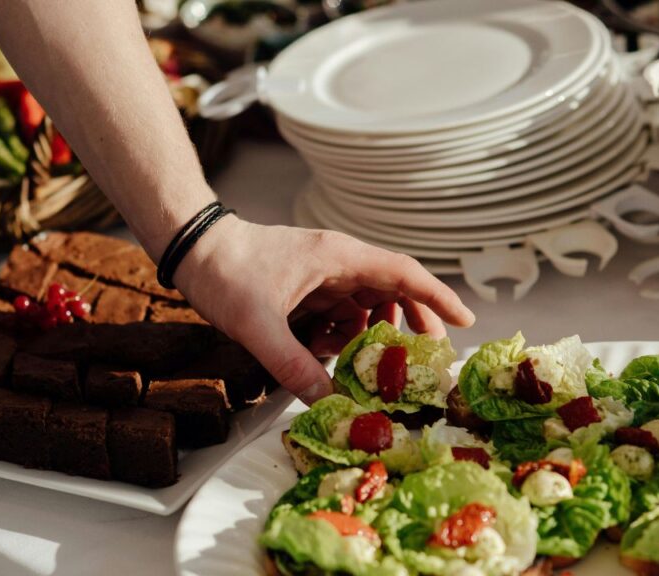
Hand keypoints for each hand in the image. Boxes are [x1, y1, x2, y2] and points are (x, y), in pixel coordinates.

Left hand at [173, 216, 475, 403]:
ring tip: (363, 363)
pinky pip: (339, 311)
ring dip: (368, 333)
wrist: (192, 248)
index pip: (403, 273)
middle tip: (423, 359)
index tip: (466, 320)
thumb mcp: (258, 325)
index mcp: (338, 258)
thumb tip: (328, 402)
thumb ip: (293, 366)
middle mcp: (337, 262)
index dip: (438, 297)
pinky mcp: (307, 286)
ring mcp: (323, 273)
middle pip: (392, 290)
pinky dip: (339, 334)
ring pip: (365, 304)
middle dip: (410, 322)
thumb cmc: (226, 272)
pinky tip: (322, 351)